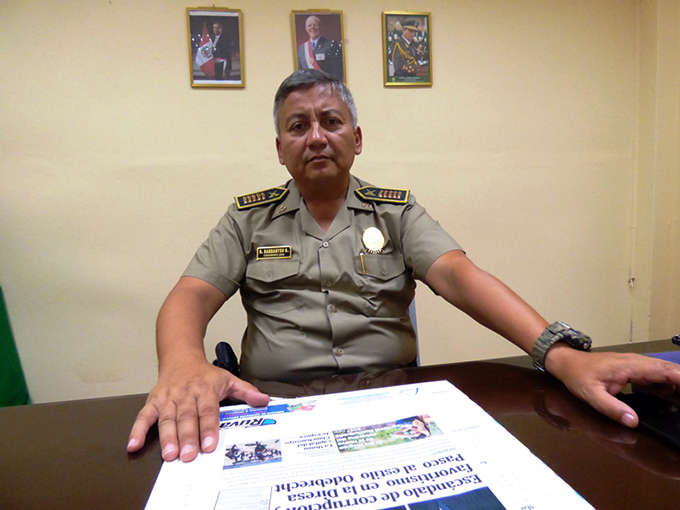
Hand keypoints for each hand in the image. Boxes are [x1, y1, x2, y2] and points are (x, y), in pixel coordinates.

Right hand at [126, 359, 268, 461]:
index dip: (208, 428)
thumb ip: (246, 391)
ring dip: (167, 437)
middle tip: (188, 455)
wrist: (180, 356)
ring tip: (169, 454)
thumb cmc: (204, 373)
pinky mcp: (153, 401)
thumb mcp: (228, 378)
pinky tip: (134, 444)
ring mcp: (168, 398)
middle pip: (186, 417)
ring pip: (167, 419)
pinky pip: (143, 416)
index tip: (209, 444)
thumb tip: (264, 400)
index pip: (207, 410)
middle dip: (187, 437)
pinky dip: (137, 430)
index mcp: (205, 390)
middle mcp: (185, 394)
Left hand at [545, 346, 679, 427]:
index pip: (665, 371)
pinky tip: (674, 399)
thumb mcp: (591, 395)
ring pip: (665, 373)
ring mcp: (637, 365)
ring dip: (678, 385)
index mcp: (631, 367)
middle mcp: (638, 363)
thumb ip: (612, 408)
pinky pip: (657, 377)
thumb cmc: (578, 377)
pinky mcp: (634, 370)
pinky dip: (669, 386)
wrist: (567, 363)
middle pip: (670, 371)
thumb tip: (633, 422)